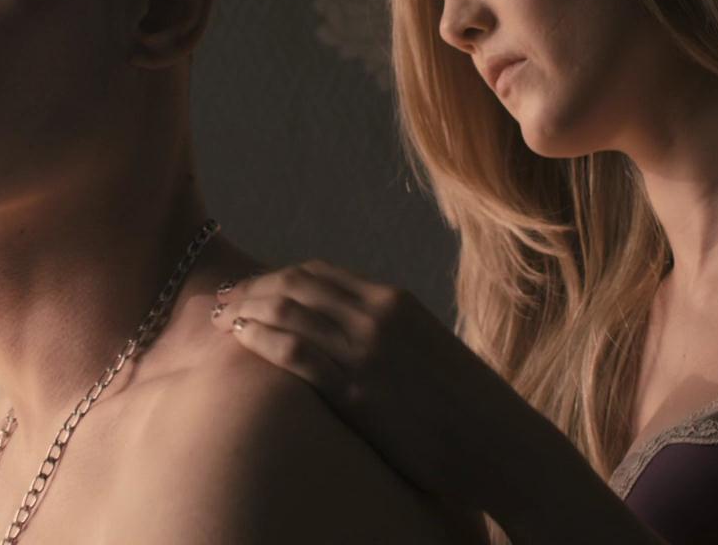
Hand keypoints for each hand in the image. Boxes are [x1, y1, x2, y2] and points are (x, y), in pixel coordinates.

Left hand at [208, 260, 524, 512]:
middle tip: (221, 299)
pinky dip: (260, 338)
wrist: (499, 444)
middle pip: (295, 284)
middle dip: (253, 288)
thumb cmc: (466, 409)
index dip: (279, 277)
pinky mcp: (357, 389)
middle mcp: (378, 314)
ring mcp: (366, 350)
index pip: (320, 273)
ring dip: (246, 308)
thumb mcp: (426, 352)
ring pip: (287, 310)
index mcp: (396, 301)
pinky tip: (239, 339)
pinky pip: (294, 352)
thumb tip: (350, 341)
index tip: (253, 289)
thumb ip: (388, 336)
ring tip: (218, 318)